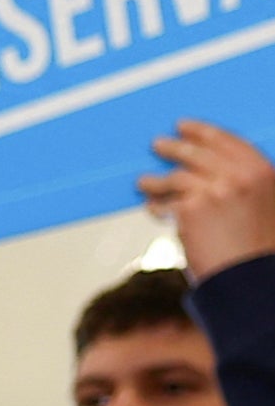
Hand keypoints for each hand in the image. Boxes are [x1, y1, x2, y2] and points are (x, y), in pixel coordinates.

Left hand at [143, 119, 274, 278]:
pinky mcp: (192, 208)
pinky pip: (166, 202)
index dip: (204, 132)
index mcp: (263, 171)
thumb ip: (244, 186)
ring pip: (177, 176)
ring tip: (142, 182)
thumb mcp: (265, 208)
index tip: (185, 126)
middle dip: (175, 147)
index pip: (229, 141)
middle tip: (157, 144)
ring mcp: (216, 189)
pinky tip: (151, 207)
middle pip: (199, 152)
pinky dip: (157, 205)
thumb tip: (211, 173)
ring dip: (157, 180)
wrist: (248, 279)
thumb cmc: (255, 249)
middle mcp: (241, 175)